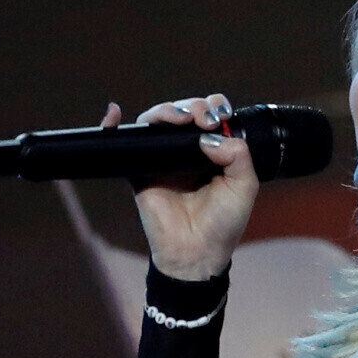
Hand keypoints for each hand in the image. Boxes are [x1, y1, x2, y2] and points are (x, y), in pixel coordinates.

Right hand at [119, 95, 259, 280]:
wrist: (198, 251)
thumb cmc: (223, 222)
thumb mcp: (244, 186)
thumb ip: (238, 156)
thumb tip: (209, 135)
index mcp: (214, 151)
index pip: (210, 115)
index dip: (214, 106)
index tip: (221, 114)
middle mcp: (187, 150)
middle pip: (184, 112)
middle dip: (194, 107)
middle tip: (204, 119)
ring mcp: (162, 158)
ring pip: (157, 121)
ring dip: (167, 111)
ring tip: (180, 118)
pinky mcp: (140, 169)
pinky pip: (126, 143)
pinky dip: (115, 125)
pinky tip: (113, 113)